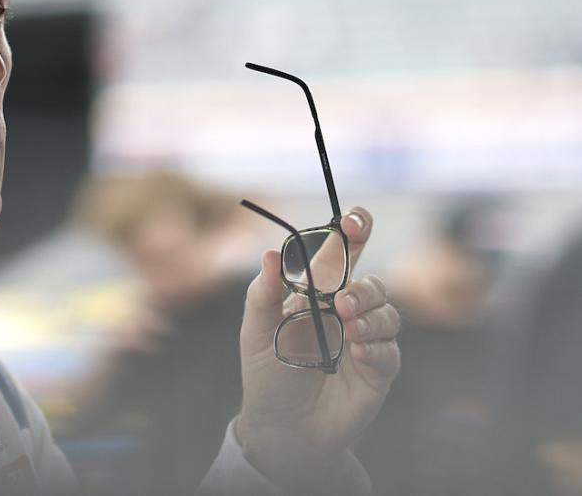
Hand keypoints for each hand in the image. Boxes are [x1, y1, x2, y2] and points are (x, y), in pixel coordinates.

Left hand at [235, 208, 399, 493]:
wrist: (281, 426)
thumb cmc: (267, 373)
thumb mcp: (255, 331)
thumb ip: (263, 294)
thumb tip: (271, 253)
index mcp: (317, 293)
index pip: (342, 254)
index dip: (354, 232)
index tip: (355, 219)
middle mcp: (345, 311)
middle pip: (371, 282)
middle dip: (364, 285)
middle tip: (342, 301)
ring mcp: (365, 339)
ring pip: (386, 312)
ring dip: (370, 315)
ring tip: (348, 327)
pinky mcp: (379, 369)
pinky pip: (390, 350)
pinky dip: (376, 347)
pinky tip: (356, 354)